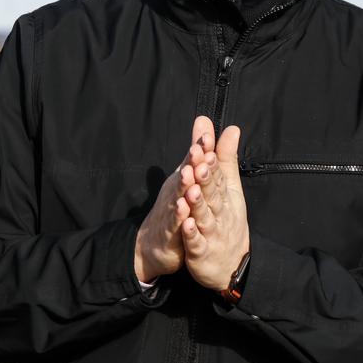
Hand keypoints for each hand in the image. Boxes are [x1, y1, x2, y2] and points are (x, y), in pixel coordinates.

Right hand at [134, 116, 215, 282]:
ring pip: (179, 198)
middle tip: (199, 150)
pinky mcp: (170, 233)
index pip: (192, 162)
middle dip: (192, 163)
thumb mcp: (187, 176)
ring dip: (184, 188)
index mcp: (183, 179)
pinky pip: (175, 226)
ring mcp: (171, 212)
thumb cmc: (174, 206)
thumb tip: (204, 120)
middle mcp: (176, 192)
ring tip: (190, 177)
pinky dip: (179, 219)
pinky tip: (183, 212)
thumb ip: (197, 150)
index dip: (200, 149)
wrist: (155, 243)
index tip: (207, 135)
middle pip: (186, 176)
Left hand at [180, 125, 249, 290]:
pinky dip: (193, 234)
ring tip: (191, 190)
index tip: (204, 143)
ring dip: (198, 204)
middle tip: (199, 162)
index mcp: (225, 195)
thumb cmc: (227, 219)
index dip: (211, 160)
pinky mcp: (201, 252)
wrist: (231, 264)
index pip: (218, 175)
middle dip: (206, 178)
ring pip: (204, 216)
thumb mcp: (229, 188)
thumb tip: (231, 128)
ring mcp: (211, 233)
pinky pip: (197, 243)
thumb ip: (225, 158)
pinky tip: (187, 224)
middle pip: (212, 194)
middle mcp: (220, 212)